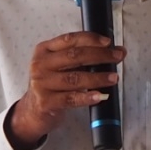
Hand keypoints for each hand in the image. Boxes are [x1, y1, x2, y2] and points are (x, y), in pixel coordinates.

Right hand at [6, 31, 124, 149]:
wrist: (32, 110)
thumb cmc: (52, 84)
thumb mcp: (59, 66)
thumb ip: (82, 56)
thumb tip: (115, 51)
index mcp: (44, 50)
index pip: (70, 39)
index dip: (91, 39)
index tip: (108, 42)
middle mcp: (40, 64)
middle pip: (74, 56)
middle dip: (100, 55)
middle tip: (117, 57)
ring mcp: (41, 84)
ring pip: (74, 78)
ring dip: (97, 77)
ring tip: (113, 78)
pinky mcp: (45, 102)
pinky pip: (70, 99)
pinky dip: (87, 97)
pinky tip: (99, 96)